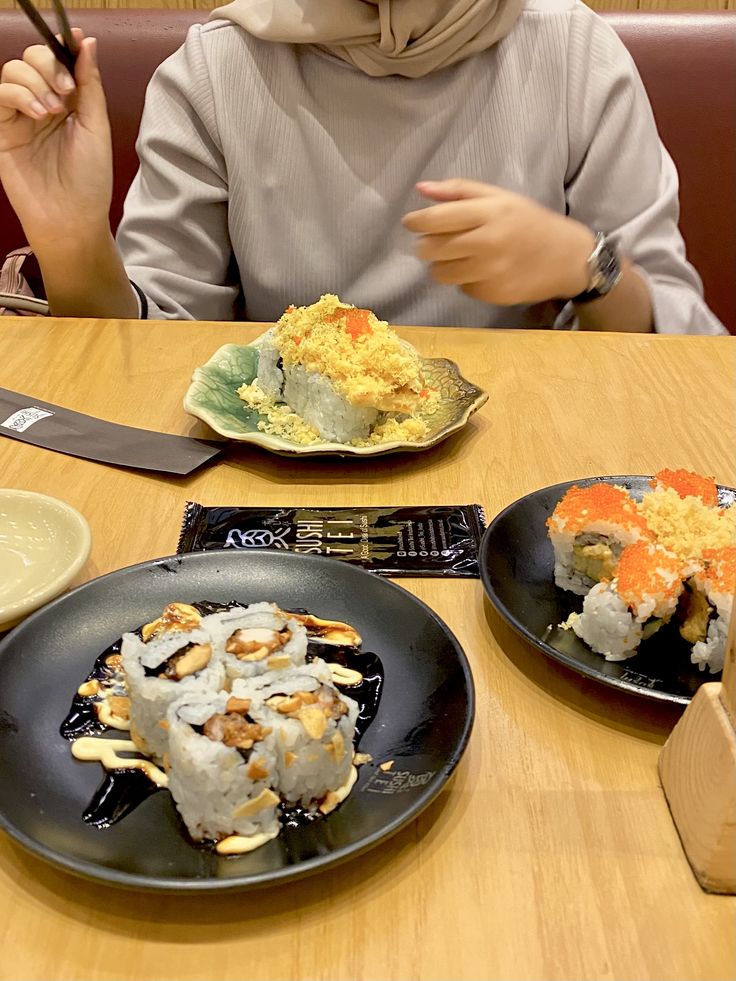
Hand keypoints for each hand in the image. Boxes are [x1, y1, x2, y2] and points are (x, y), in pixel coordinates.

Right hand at [0, 29, 112, 248]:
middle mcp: (43, 104)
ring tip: (53, 111)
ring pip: (12, 71)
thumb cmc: (89, 180)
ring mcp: (20, 117)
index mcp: (69, 102)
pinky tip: (38, 113)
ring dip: (34, 81)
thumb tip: (86, 43)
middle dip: (48, 64)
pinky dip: (17, 94)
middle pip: (31, 58)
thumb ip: (90, 85)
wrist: (72, 218)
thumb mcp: (97, 128)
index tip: (72, 40)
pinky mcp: (2, 130)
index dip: (62, 46)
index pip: (57, 60)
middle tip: (65, 91)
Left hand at [402, 179, 595, 305]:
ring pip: (440, 273)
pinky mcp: (493, 294)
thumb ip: (460, 191)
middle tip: (433, 242)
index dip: (416, 221)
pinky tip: (481, 271)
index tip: (411, 223)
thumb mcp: (500, 197)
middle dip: (425, 245)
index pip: (436, 219)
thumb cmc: (530, 222)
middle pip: (432, 249)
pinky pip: (462, 288)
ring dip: (441, 265)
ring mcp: (490, 272)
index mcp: (489, 212)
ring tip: (456, 257)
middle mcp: (488, 242)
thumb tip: (421, 189)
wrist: (567, 258)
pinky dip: (465, 280)